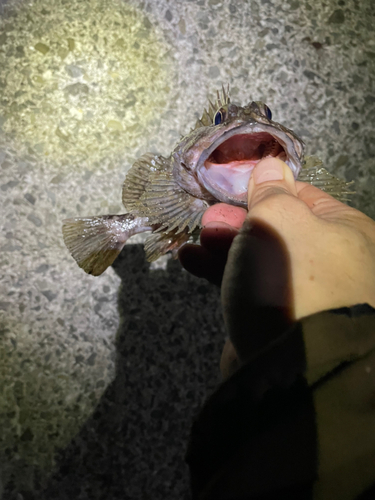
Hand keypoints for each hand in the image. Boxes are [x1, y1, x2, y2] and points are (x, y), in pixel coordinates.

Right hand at [179, 158, 374, 377]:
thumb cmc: (290, 273)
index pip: (303, 195)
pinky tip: (191, 261)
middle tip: (208, 221)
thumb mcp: (278, 217)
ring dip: (223, 246)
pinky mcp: (275, 316)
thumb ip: (270, 189)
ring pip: (258, 258)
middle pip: (277, 228)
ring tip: (196, 242)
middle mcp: (331, 261)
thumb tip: (272, 162)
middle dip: (237, 221)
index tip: (232, 188)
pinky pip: (248, 285)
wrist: (288, 360)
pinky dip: (221, 272)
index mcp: (345, 231)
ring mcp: (304, 292)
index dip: (264, 189)